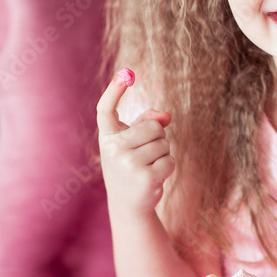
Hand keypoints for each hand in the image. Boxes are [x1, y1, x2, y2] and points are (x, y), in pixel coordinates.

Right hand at [97, 71, 174, 217]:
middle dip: (158, 138)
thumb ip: (149, 122)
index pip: (105, 110)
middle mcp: (113, 149)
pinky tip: (155, 176)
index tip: (125, 74)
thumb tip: (166, 117)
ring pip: (164, 144)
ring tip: (149, 167)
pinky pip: (170, 160)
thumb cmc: (131, 165)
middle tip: (147, 153)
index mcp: (107, 137)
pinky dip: (168, 167)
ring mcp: (128, 164)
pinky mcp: (145, 178)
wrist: (128, 203)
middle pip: (154, 127)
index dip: (114, 91)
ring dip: (163, 154)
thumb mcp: (134, 142)